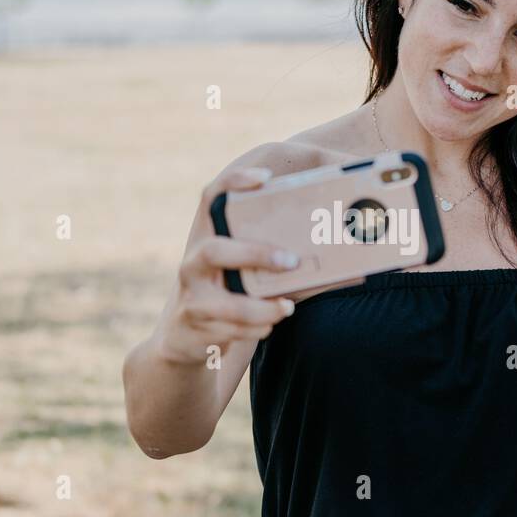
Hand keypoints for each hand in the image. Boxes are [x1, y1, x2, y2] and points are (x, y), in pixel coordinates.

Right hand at [154, 164, 299, 364]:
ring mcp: (191, 295)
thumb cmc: (225, 294)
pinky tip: (269, 325)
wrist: (181, 338)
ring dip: (263, 308)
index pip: (209, 198)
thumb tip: (335, 262)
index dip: (234, 182)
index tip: (265, 178)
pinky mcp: (194, 326)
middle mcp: (192, 262)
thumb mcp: (238, 272)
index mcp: (206, 238)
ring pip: (228, 303)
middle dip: (255, 255)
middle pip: (215, 250)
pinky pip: (230, 330)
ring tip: (286, 308)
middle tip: (291, 261)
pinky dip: (256, 329)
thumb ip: (270, 262)